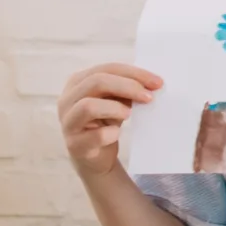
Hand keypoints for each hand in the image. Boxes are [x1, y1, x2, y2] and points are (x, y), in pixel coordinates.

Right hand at [59, 64, 163, 180]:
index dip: (134, 73)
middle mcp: (67, 99)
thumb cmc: (106, 121)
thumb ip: (127, 89)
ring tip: (130, 114)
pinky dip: (111, 133)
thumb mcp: (117, 100)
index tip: (157, 82)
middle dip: (128, 86)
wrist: (96, 156)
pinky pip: (95, 135)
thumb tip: (152, 84)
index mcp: (78, 82)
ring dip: (115, 108)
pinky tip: (117, 134)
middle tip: (149, 97)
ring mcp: (68, 122)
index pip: (106, 69)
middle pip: (96, 82)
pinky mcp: (75, 144)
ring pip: (88, 106)